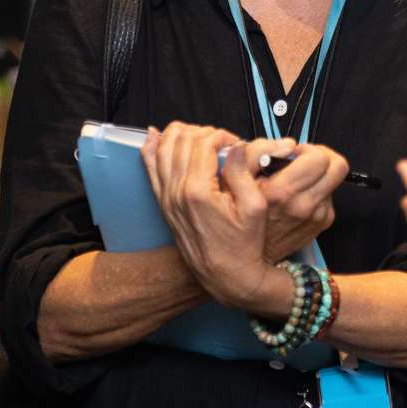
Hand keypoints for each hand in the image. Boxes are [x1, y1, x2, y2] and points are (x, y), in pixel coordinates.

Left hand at [142, 122, 280, 308]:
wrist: (226, 275)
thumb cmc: (242, 246)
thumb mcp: (255, 207)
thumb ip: (242, 171)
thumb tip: (235, 146)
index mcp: (199, 191)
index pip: (204, 143)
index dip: (222, 135)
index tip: (234, 143)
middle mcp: (177, 192)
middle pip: (182, 141)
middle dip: (203, 132)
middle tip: (221, 142)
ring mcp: (167, 198)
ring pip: (163, 149)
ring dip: (179, 134)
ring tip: (197, 134)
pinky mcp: (163, 204)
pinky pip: (151, 169)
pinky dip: (152, 149)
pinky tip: (155, 137)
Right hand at [250, 139, 346, 260]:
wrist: (250, 254)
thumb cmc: (242, 213)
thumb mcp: (237, 177)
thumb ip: (258, 152)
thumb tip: (288, 145)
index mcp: (284, 191)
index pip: (321, 158)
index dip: (309, 150)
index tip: (296, 154)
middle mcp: (305, 205)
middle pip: (338, 167)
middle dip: (323, 158)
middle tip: (305, 162)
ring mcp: (318, 216)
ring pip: (333, 182)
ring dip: (319, 177)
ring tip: (297, 182)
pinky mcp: (322, 224)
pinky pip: (328, 198)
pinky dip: (317, 192)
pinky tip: (298, 197)